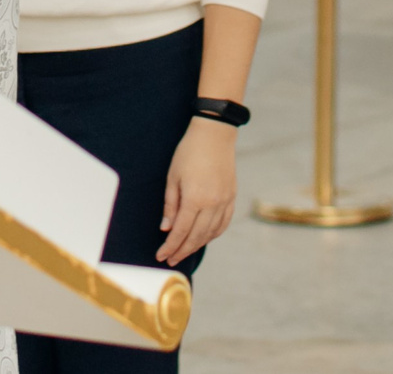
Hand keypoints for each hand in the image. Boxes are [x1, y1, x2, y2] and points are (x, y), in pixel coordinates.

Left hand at [157, 119, 237, 264]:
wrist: (214, 134)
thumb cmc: (189, 152)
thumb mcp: (172, 177)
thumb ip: (171, 205)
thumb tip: (166, 228)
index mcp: (195, 199)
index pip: (180, 231)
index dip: (170, 246)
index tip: (161, 255)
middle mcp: (212, 204)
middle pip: (196, 237)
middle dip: (182, 251)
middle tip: (170, 259)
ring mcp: (225, 202)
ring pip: (211, 233)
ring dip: (197, 245)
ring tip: (184, 251)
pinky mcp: (231, 197)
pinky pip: (223, 223)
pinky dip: (213, 234)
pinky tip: (204, 238)